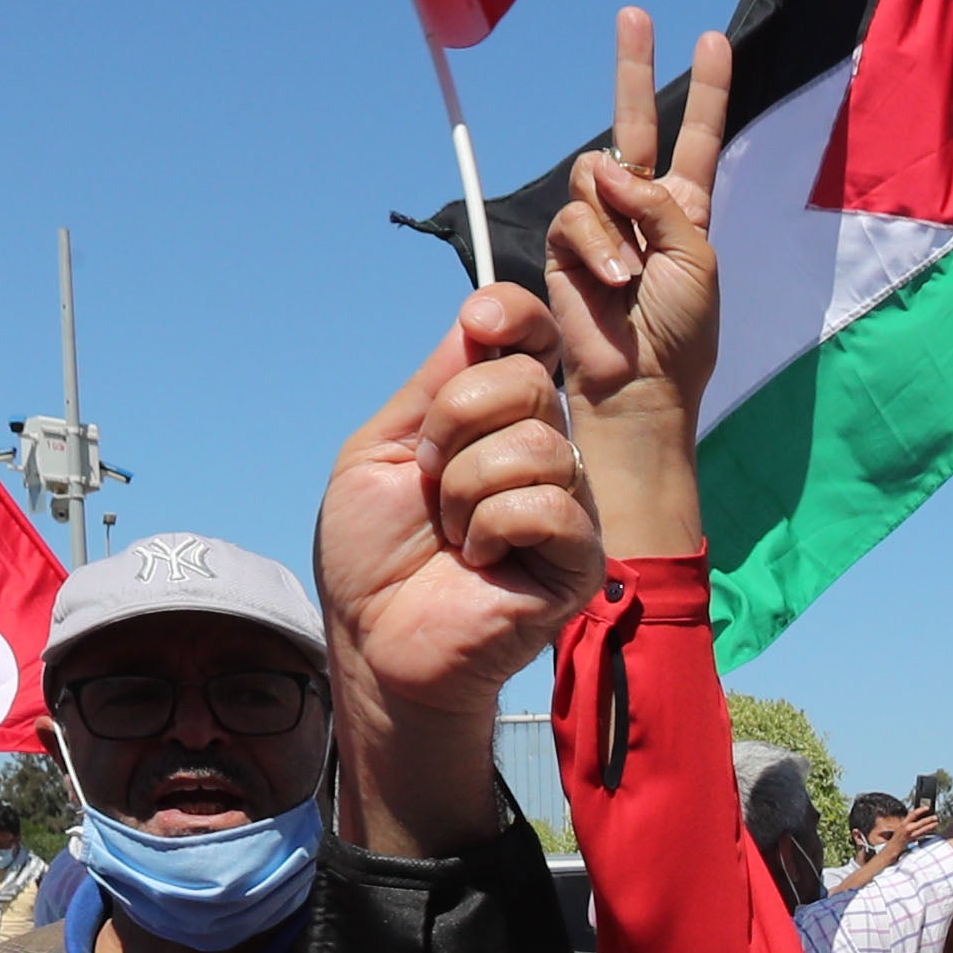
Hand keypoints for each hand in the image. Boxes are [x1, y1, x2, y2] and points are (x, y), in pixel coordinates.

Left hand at [311, 282, 594, 848]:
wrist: (377, 642)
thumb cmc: (372, 556)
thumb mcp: (382, 448)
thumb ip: (434, 384)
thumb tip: (481, 310)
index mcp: (497, 419)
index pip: (531, 339)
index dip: (514, 315)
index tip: (481, 321)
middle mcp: (542, 452)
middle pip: (526, 380)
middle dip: (455, 424)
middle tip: (430, 481)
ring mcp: (568, 504)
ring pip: (537, 444)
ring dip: (466, 489)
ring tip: (453, 534)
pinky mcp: (580, 558)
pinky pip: (550, 505)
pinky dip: (494, 528)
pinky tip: (480, 562)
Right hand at [541, 6, 730, 434]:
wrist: (641, 385)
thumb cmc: (681, 332)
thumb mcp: (695, 258)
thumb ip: (661, 203)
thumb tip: (611, 168)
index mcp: (686, 210)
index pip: (696, 137)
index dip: (706, 90)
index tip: (712, 41)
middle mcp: (641, 207)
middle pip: (634, 122)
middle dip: (633, 67)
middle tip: (633, 14)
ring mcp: (601, 224)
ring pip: (595, 173)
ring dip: (615, 217)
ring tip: (631, 274)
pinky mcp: (565, 246)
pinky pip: (574, 215)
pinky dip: (595, 244)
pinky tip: (613, 279)